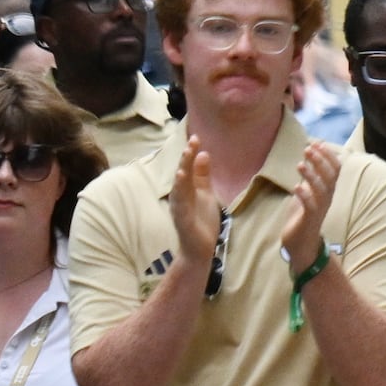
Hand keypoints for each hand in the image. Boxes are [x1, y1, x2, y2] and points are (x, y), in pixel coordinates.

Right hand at [167, 130, 221, 265]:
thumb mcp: (205, 194)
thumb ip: (202, 176)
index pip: (188, 168)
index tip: (196, 137)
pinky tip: (181, 179)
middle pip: (182, 173)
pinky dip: (181, 191)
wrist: (200, 248)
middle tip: (193, 141)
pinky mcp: (182, 219)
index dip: (191, 153)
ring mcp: (180, 208)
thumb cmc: (201, 221)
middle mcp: (181, 196)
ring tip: (187, 155)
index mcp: (188, 189)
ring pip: (180, 186)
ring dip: (183, 170)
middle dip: (187, 158)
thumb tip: (203, 153)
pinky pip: (180, 203)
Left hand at [279, 140, 342, 270]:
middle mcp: (327, 199)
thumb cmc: (302, 217)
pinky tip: (296, 187)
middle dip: (320, 161)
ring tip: (300, 164)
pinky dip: (304, 196)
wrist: (301, 245)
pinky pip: (310, 206)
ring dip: (312, 176)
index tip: (317, 143)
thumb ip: (309, 177)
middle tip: (308, 148)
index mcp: (328, 191)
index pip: (335, 170)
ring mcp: (319, 209)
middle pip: (330, 177)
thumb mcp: (307, 193)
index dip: (328, 156)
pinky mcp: (309, 220)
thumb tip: (308, 158)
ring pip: (321, 190)